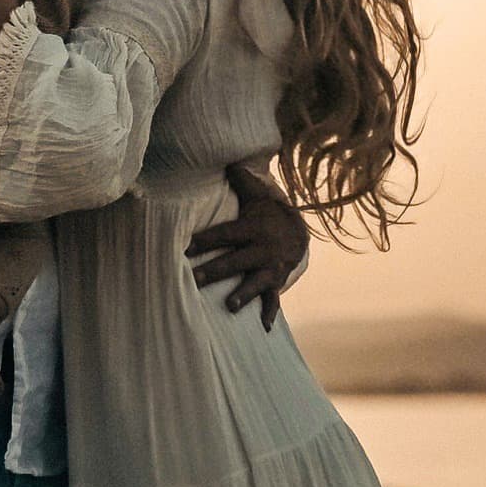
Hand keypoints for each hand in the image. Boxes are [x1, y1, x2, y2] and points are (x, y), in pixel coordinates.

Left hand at [186, 169, 307, 328]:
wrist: (300, 234)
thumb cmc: (268, 215)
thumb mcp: (257, 197)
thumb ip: (242, 181)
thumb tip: (229, 159)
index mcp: (252, 228)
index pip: (225, 234)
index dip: (205, 240)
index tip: (185, 247)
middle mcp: (262, 249)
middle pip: (235, 261)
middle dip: (215, 271)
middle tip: (193, 279)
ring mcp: (270, 268)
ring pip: (255, 282)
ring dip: (243, 293)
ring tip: (229, 304)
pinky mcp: (276, 282)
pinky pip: (273, 299)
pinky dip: (268, 312)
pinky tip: (263, 327)